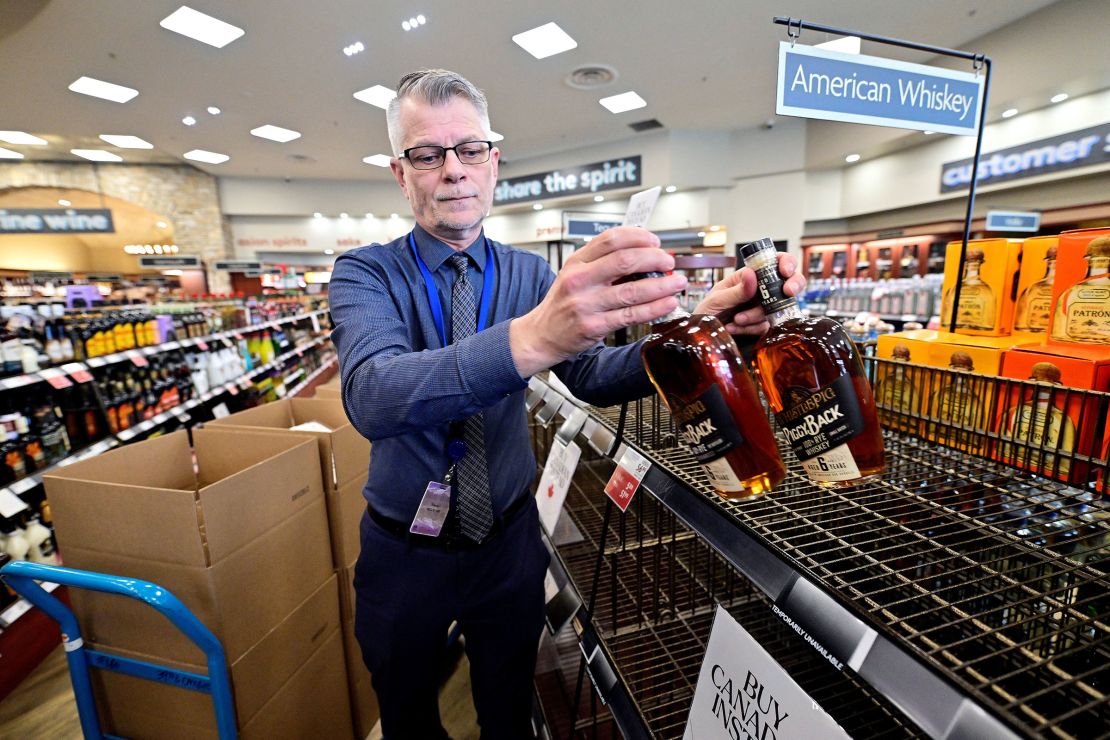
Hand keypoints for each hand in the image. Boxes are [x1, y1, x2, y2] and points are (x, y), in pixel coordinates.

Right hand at [510, 226, 686, 376]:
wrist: (541, 334)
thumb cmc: (563, 303)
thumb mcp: (575, 274)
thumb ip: (602, 262)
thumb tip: (643, 253)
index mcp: (576, 262)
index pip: (611, 239)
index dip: (638, 237)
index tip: (655, 242)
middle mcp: (579, 280)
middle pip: (624, 261)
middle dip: (654, 259)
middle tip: (669, 262)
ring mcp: (585, 304)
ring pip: (632, 291)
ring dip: (661, 285)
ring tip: (677, 282)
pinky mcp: (593, 327)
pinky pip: (630, 315)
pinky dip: (653, 308)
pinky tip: (667, 303)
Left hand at [694, 252, 805, 335]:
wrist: (702, 335)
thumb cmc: (705, 312)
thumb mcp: (716, 299)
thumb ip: (736, 290)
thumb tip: (753, 274)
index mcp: (748, 277)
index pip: (773, 262)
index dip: (786, 263)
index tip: (785, 272)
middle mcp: (759, 290)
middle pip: (788, 282)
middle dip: (793, 285)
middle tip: (787, 292)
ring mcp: (762, 307)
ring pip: (776, 308)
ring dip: (755, 316)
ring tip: (735, 319)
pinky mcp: (761, 325)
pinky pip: (765, 326)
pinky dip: (750, 329)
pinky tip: (734, 328)